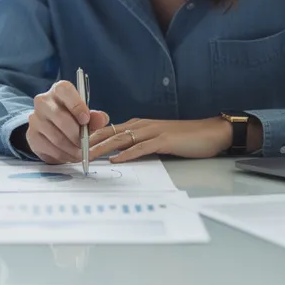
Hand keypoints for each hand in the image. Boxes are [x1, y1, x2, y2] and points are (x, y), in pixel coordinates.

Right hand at [26, 80, 108, 164]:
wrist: (54, 129)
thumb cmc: (73, 118)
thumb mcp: (87, 116)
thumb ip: (95, 117)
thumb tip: (101, 119)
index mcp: (59, 90)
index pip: (64, 91)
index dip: (76, 105)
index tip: (86, 120)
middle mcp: (43, 101)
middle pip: (60, 117)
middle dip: (77, 134)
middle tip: (86, 144)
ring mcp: (35, 118)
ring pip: (56, 137)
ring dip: (72, 149)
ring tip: (81, 153)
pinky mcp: (32, 135)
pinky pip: (49, 148)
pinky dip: (63, 155)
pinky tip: (70, 155)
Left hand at [88, 118, 231, 162]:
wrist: (211, 133)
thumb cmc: (184, 139)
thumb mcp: (156, 140)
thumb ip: (138, 144)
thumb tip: (117, 154)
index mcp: (139, 125)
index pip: (109, 129)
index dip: (91, 138)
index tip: (75, 146)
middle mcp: (143, 125)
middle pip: (110, 132)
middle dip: (90, 142)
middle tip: (73, 152)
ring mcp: (153, 131)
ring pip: (121, 139)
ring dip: (102, 148)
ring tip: (87, 157)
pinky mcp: (164, 140)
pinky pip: (141, 147)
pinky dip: (126, 154)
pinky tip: (115, 160)